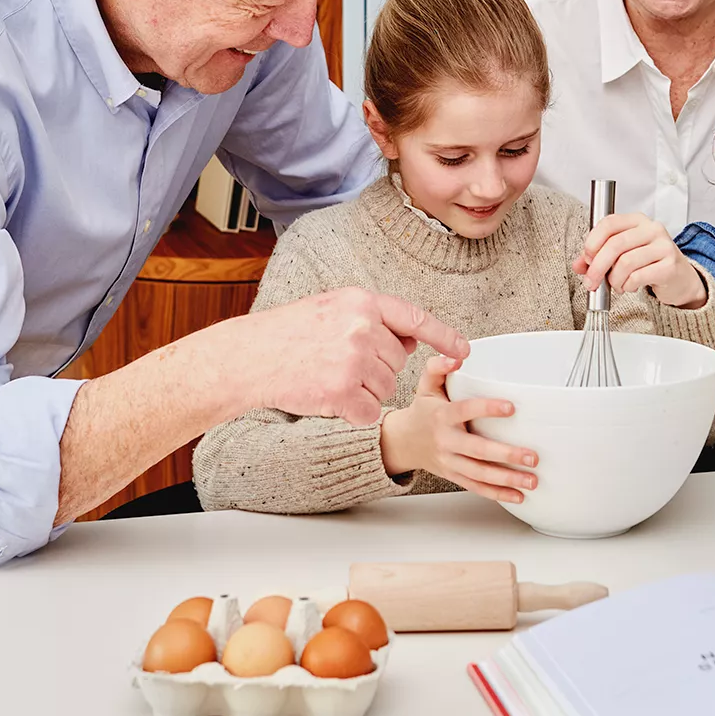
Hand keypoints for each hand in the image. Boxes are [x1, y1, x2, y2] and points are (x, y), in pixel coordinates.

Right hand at [229, 288, 470, 425]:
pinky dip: (354, 413)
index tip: (463, 350)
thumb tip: (409, 340)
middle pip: (397, 361)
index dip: (443, 335)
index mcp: (361, 302)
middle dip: (376, 368)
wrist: (250, 356)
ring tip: (329, 376)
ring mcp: (353, 360)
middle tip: (339, 363)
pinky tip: (329, 398)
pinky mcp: (342, 392)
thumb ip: (372, 319)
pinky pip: (369, 411)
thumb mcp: (332, 308)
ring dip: (363, 391)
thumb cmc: (288, 333)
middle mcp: (362, 327)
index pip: (414, 318)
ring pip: (385, 388)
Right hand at [379, 355, 538, 503]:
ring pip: (479, 474)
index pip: (464, 411)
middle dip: (506, 455)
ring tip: (532, 481)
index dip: (487, 409)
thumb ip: (438, 367)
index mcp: (441, 416)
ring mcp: (450, 462)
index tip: (511, 407)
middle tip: (532, 456)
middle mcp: (445, 441)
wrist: (403, 442)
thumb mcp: (426, 385)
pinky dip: (497, 494)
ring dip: (507, 479)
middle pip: (477, 450)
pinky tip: (518, 496)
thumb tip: (458, 356)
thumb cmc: (422, 410)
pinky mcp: (454, 476)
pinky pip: (476, 488)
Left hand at [573, 213, 706, 308]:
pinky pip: (638, 277)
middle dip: (597, 267)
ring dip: (614, 280)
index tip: (586, 258)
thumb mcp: (623, 255)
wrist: (680, 279)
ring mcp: (663, 246)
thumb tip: (578, 265)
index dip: (593, 241)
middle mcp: (652, 229)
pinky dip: (628, 285)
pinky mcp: (669, 266)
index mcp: (637, 220)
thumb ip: (599, 257)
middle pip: (615, 244)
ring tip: (617, 285)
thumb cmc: (649, 263)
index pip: (609, 223)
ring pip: (625, 263)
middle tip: (591, 282)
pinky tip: (630, 287)